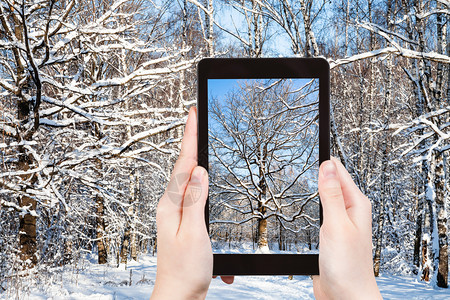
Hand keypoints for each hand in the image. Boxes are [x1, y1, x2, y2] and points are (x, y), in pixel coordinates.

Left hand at [151, 107, 211, 299]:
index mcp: (171, 205)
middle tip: (197, 119)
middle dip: (191, 142)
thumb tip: (199, 170)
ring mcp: (176, 214)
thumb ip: (195, 199)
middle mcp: (170, 206)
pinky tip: (204, 177)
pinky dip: (202, 185)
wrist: (179, 296)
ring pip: (188, 180)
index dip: (189, 137)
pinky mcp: (183, 221)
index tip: (192, 114)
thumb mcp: (194, 232)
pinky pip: (193, 196)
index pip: (183, 163)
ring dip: (195, 160)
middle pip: (183, 167)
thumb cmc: (185, 270)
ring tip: (200, 140)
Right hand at [313, 158, 381, 299]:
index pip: (339, 171)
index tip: (309, 147)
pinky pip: (320, 211)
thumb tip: (328, 166)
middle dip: (318, 171)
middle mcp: (349, 210)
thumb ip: (332, 195)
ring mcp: (339, 221)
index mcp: (356, 204)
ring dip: (314, 187)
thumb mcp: (336, 225)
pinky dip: (312, 204)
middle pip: (332, 181)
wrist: (345, 296)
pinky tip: (305, 203)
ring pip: (325, 196)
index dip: (324, 160)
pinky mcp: (330, 232)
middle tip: (298, 160)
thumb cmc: (348, 266)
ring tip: (301, 175)